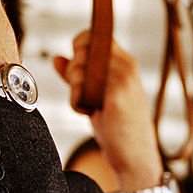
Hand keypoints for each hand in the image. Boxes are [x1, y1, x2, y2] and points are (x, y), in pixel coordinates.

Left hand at [54, 33, 162, 192]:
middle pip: (82, 49)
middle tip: (81, 91)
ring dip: (74, 88)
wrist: (136, 156)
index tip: (77, 69)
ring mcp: (123, 80)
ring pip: (79, 68)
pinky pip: (79, 90)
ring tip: (88, 105)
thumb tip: (57, 58)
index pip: (94, 35)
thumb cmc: (117, 125)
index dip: (78, 47)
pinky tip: (88, 113)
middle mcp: (126, 66)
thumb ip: (77, 75)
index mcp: (125, 61)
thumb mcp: (98, 94)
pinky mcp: (116, 96)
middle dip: (73, 70)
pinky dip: (76, 102)